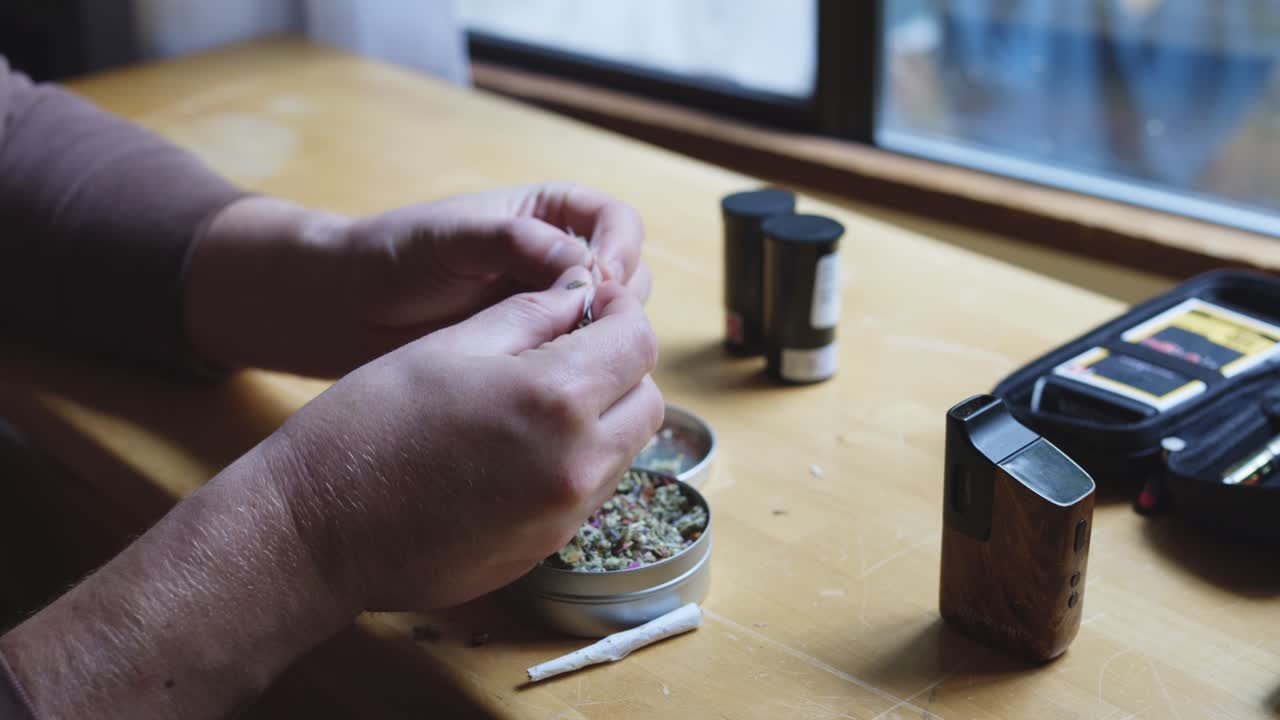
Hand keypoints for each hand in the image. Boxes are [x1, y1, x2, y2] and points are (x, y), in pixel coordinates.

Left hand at [184, 184, 651, 376]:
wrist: (342, 310)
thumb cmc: (391, 257)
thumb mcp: (453, 239)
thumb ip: (517, 244)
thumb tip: (585, 268)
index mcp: (548, 216)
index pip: (617, 223)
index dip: (618, 251)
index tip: (601, 282)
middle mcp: (558, 262)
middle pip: (628, 277)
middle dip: (617, 301)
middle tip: (584, 327)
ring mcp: (548, 311)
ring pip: (608, 326)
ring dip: (599, 340)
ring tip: (564, 356)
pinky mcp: (532, 355)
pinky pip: (576, 364)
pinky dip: (576, 372)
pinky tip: (554, 385)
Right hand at [261, 266, 662, 608]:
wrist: (316, 533)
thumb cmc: (366, 427)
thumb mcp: (447, 347)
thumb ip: (527, 316)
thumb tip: (579, 294)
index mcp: (555, 397)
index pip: (637, 340)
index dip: (619, 312)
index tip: (592, 302)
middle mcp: (577, 462)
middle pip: (647, 398)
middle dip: (621, 364)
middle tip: (572, 347)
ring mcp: (566, 513)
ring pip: (626, 447)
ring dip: (604, 414)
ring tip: (541, 397)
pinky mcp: (548, 547)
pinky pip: (593, 490)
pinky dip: (580, 458)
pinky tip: (522, 445)